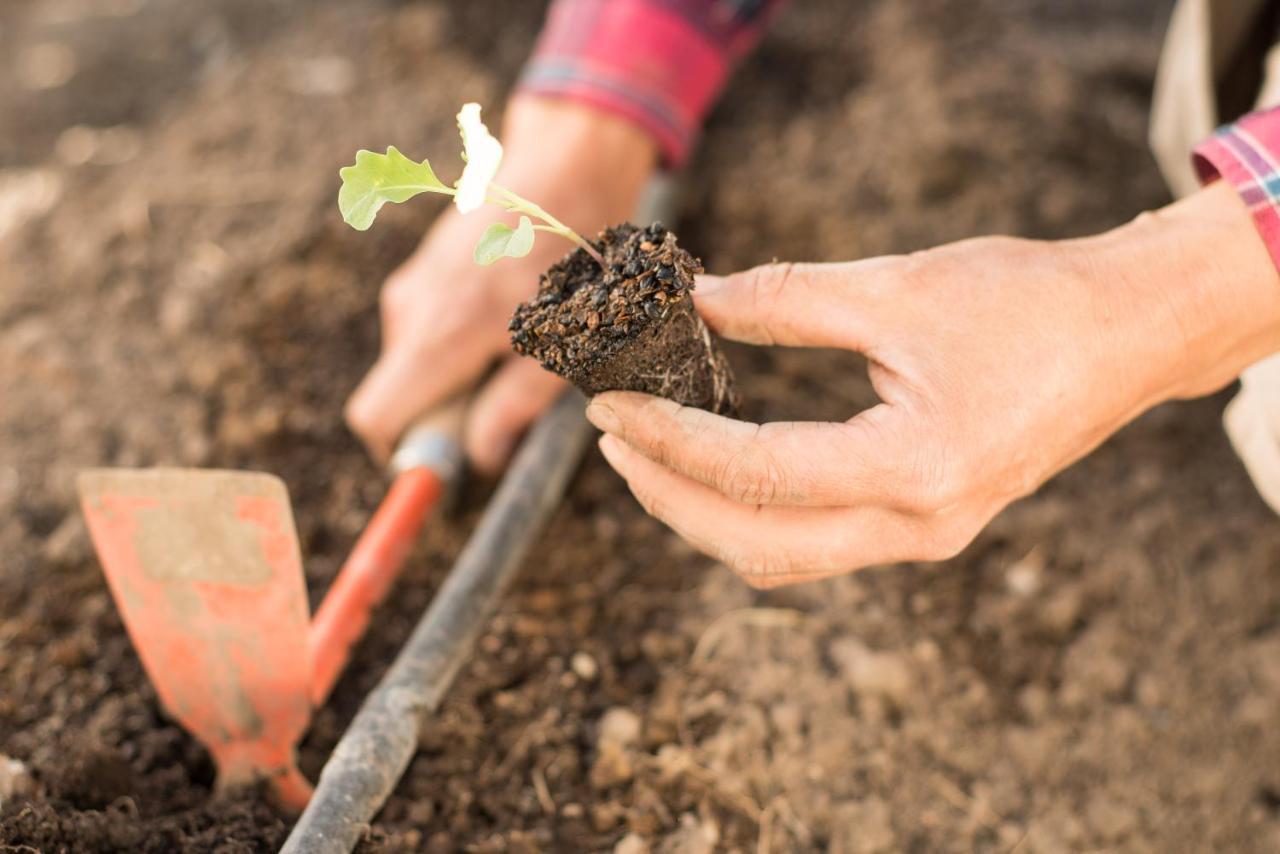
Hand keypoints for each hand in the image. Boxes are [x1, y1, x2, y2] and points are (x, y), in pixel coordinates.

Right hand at [345, 96, 657, 471]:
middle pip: (399, 394)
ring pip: (416, 363)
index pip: (375, 417)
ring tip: (520, 349)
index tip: (449, 458)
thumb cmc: (573, 257)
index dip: (405, 450)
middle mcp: (411, 308)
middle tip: (507, 400)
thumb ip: (512, 409)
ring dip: (458, 376)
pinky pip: (428, 330)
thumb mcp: (560, 347)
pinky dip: (459, 344)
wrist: (567, 165)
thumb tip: (480, 460)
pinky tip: (511, 319)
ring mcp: (414, 284)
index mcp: (439, 334)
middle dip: (445, 413)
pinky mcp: (426, 270)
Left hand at [586, 183, 1279, 587]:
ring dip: (705, 513)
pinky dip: (753, 513)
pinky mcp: (926, 526)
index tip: (610, 403)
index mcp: (913, 467)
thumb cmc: (1026, 302)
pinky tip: (719, 465)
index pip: (754, 473)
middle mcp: (918, 524)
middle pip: (754, 544)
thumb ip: (786, 299)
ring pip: (782, 557)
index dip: (668, 440)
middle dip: (668, 496)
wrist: (1126, 336)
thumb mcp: (897, 288)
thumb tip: (694, 301)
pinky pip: (816, 544)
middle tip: (610, 437)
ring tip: (648, 452)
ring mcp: (925, 538)